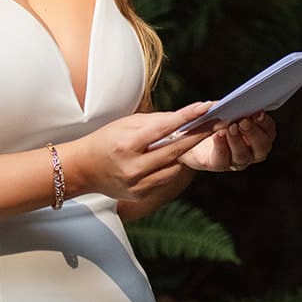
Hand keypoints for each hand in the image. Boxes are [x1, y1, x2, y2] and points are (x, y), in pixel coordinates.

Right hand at [62, 102, 216, 200]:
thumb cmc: (106, 141)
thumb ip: (156, 122)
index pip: (164, 128)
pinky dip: (172, 165)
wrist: (83, 170)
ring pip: (174, 166)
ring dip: (186, 151)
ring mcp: (137, 184)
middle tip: (218, 122)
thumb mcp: (126, 124)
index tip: (206, 107)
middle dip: (198, 135)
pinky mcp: (140, 195)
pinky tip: (176, 155)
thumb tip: (184, 119)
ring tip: (199, 136)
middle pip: (175, 150)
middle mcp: (133, 167)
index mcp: (127, 145)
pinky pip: (166, 177)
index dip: (187, 117)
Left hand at [180, 112, 275, 172]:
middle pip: (262, 146)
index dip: (265, 123)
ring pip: (244, 155)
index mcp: (256, 133)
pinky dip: (222, 146)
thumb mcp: (214, 109)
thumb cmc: (207, 120)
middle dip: (254, 132)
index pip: (268, 130)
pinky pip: (223, 159)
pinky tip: (218, 135)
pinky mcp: (218, 164)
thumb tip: (212, 106)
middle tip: (243, 120)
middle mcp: (251, 149)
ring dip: (238, 141)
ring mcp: (236, 159)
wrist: (188, 139)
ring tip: (229, 128)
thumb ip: (217, 106)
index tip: (258, 112)